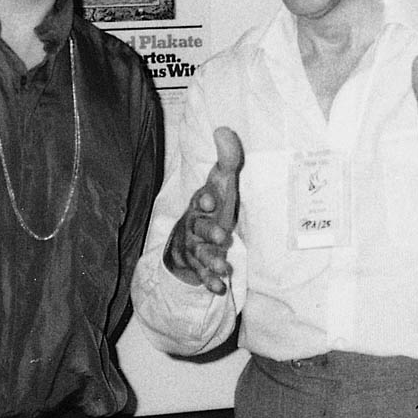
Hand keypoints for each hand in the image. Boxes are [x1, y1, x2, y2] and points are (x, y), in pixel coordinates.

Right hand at [164, 127, 243, 293]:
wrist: (190, 237)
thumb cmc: (210, 206)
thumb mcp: (221, 183)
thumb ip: (227, 159)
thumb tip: (223, 129)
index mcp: (200, 205)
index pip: (200, 200)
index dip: (205, 200)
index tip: (212, 199)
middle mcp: (195, 226)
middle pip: (198, 228)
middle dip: (209, 231)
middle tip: (221, 235)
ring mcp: (196, 248)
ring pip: (201, 254)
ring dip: (211, 259)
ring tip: (224, 266)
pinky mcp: (199, 267)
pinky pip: (203, 276)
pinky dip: (210, 282)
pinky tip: (220, 288)